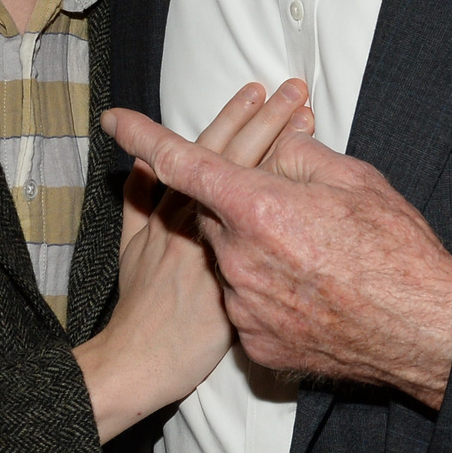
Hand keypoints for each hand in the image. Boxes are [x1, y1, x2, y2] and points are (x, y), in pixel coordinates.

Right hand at [75, 80, 312, 443]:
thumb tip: (145, 168)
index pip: (198, 154)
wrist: (150, 363)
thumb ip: (141, 205)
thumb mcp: (132, 252)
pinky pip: (291, 235)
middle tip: (290, 89)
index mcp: (178, 213)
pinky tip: (319, 177)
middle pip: (239, 161)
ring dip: (287, 148)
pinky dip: (306, 197)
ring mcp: (235, 259)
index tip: (251, 90)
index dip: (225, 118)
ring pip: (267, 191)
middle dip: (264, 119)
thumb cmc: (143, 308)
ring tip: (308, 114)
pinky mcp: (260, 283)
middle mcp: (208, 230)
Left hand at [101, 108, 451, 409]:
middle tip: (288, 203)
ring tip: (310, 251)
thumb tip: (272, 141)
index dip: (145, 137)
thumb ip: (298, 156)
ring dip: (255, 245)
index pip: (184, 163)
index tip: (116, 121)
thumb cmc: (399, 253)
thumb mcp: (354, 182)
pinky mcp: (256, 340)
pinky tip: (305, 286)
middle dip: (242, 199)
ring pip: (228, 257)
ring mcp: (244, 303)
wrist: (429, 333)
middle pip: (215, 212)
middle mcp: (240, 258)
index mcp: (259, 208)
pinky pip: (244, 298)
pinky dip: (266, 286)